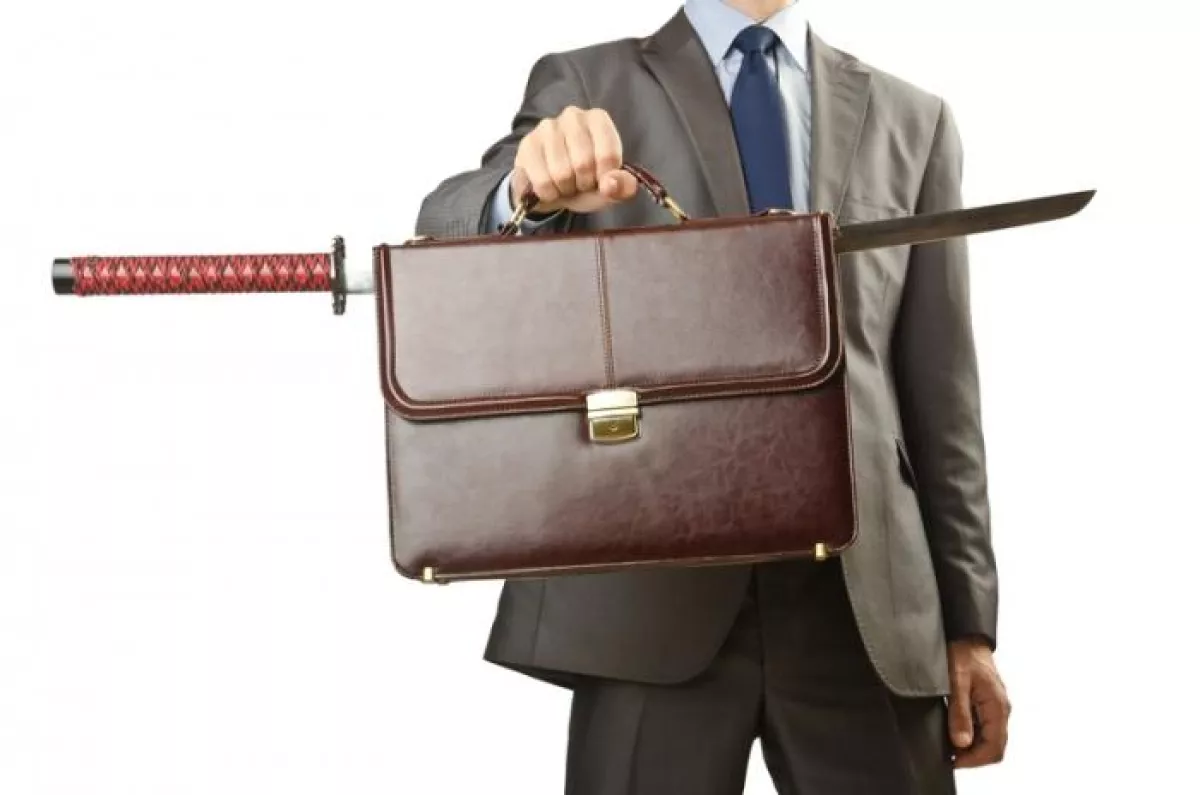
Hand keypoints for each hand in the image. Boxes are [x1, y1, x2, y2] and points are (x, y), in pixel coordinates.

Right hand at [510, 106, 638, 214]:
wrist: (550, 188)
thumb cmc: (585, 180)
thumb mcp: (610, 187)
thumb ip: (622, 186)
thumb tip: (611, 184)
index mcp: (598, 119)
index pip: (608, 155)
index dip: (605, 178)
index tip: (599, 179)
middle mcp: (573, 116)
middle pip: (584, 163)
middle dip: (583, 183)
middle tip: (579, 182)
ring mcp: (547, 128)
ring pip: (561, 173)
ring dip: (565, 189)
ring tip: (564, 183)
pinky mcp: (527, 145)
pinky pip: (542, 181)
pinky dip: (548, 193)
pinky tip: (548, 186)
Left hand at [947, 638, 1010, 767]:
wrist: (965, 635)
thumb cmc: (961, 653)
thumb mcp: (955, 682)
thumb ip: (959, 713)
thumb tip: (962, 743)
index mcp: (998, 707)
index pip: (994, 748)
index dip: (973, 760)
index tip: (953, 761)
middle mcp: (1001, 709)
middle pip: (994, 747)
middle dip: (972, 757)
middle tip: (949, 755)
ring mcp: (995, 707)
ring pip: (989, 739)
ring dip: (971, 747)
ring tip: (948, 745)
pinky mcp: (987, 703)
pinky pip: (984, 727)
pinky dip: (971, 735)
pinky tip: (953, 731)